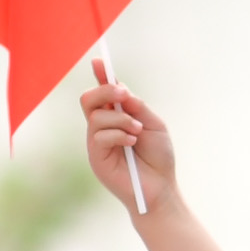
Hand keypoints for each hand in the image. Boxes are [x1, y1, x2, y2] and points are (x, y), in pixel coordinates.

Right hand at [81, 76, 182, 216]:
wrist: (160, 189)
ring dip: (120, 119)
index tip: (99, 61)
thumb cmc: (158, 159)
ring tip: (137, 131)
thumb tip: (120, 90)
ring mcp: (97, 143)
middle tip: (124, 95)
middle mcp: (103, 128)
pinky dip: (119, 134)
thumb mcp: (153, 125)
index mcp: (116, 118)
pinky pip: (99, 136)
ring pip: (95, 116)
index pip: (104, 93)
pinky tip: (132, 143)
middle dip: (105, 91)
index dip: (100, 76)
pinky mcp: (96, 158)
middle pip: (89, 99)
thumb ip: (137, 107)